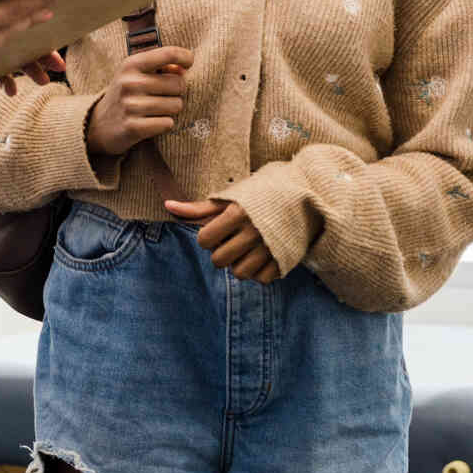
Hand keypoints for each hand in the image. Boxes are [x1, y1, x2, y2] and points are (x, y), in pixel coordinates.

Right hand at [83, 46, 193, 156]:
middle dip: (177, 92)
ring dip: (171, 110)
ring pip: (176, 105)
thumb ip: (161, 67)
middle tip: (165, 95)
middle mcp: (129, 82)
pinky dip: (164, 124)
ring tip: (157, 110)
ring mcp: (130, 105)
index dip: (185, 57)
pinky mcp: (133, 127)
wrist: (98, 125)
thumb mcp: (136, 74)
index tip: (188, 64)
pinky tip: (152, 122)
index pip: (168, 53)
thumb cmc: (126, 95)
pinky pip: (167, 123)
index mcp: (131, 64)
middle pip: (178, 84)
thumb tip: (184, 69)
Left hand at [163, 198, 280, 282]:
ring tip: (247, 248)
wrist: (304, 193)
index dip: (208, 237)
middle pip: (219, 260)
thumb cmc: (259, 195)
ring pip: (239, 273)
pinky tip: (262, 256)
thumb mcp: (230, 197)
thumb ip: (199, 208)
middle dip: (222, 251)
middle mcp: (253, 232)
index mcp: (237, 213)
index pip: (204, 240)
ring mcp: (270, 247)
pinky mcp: (284, 259)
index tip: (219, 230)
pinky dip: (259, 271)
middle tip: (234, 239)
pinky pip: (261, 279)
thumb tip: (167, 206)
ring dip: (239, 264)